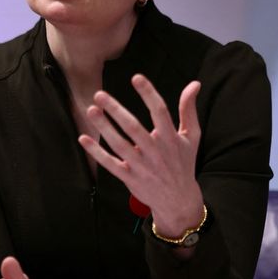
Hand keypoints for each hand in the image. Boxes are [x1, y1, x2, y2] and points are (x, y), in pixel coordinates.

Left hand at [78, 74, 204, 237]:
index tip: (136, 78)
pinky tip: (83, 138)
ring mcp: (141, 166)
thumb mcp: (192, 136)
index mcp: (171, 138)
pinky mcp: (129, 178)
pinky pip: (110, 164)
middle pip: (133, 128)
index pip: (160, 112)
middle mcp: (155, 152)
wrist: (178, 200)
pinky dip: (96, 152)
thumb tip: (194, 84)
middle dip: (116, 110)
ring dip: (104, 127)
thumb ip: (189, 109)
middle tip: (100, 94)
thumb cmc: (184, 163)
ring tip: (91, 110)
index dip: (148, 94)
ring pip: (119, 144)